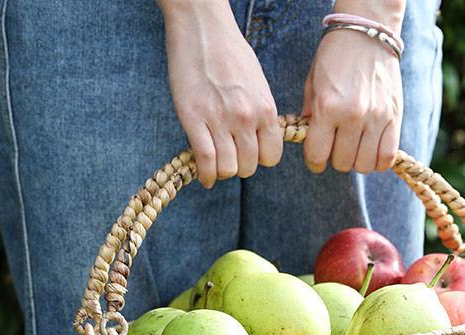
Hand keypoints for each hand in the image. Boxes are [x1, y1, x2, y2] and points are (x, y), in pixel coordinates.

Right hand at [160, 0, 282, 187]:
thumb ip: (261, 113)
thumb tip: (261, 140)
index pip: (271, 157)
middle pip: (249, 166)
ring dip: (222, 170)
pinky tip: (204, 176)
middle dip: (240, 166)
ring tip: (216, 162)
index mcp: (265, 109)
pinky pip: (205, 161)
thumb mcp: (258, 84)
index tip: (250, 153)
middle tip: (230, 156)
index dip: (260, 159)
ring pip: (228, 168)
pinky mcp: (193, 119)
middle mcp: (245, 118)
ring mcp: (219, 120)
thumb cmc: (231, 53)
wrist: (202, 27)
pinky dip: (206, 175)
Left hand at [302, 18, 402, 173]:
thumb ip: (310, 116)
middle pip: (342, 163)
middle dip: (335, 158)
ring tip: (354, 147)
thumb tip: (311, 142)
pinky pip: (387, 157)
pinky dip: (378, 161)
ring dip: (357, 160)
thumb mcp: (313, 83)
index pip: (317, 155)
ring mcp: (376, 118)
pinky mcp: (394, 118)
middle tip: (337, 145)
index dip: (314, 161)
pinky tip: (371, 150)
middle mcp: (352, 116)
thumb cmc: (335, 57)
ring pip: (364, 165)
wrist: (367, 33)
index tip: (317, 158)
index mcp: (327, 107)